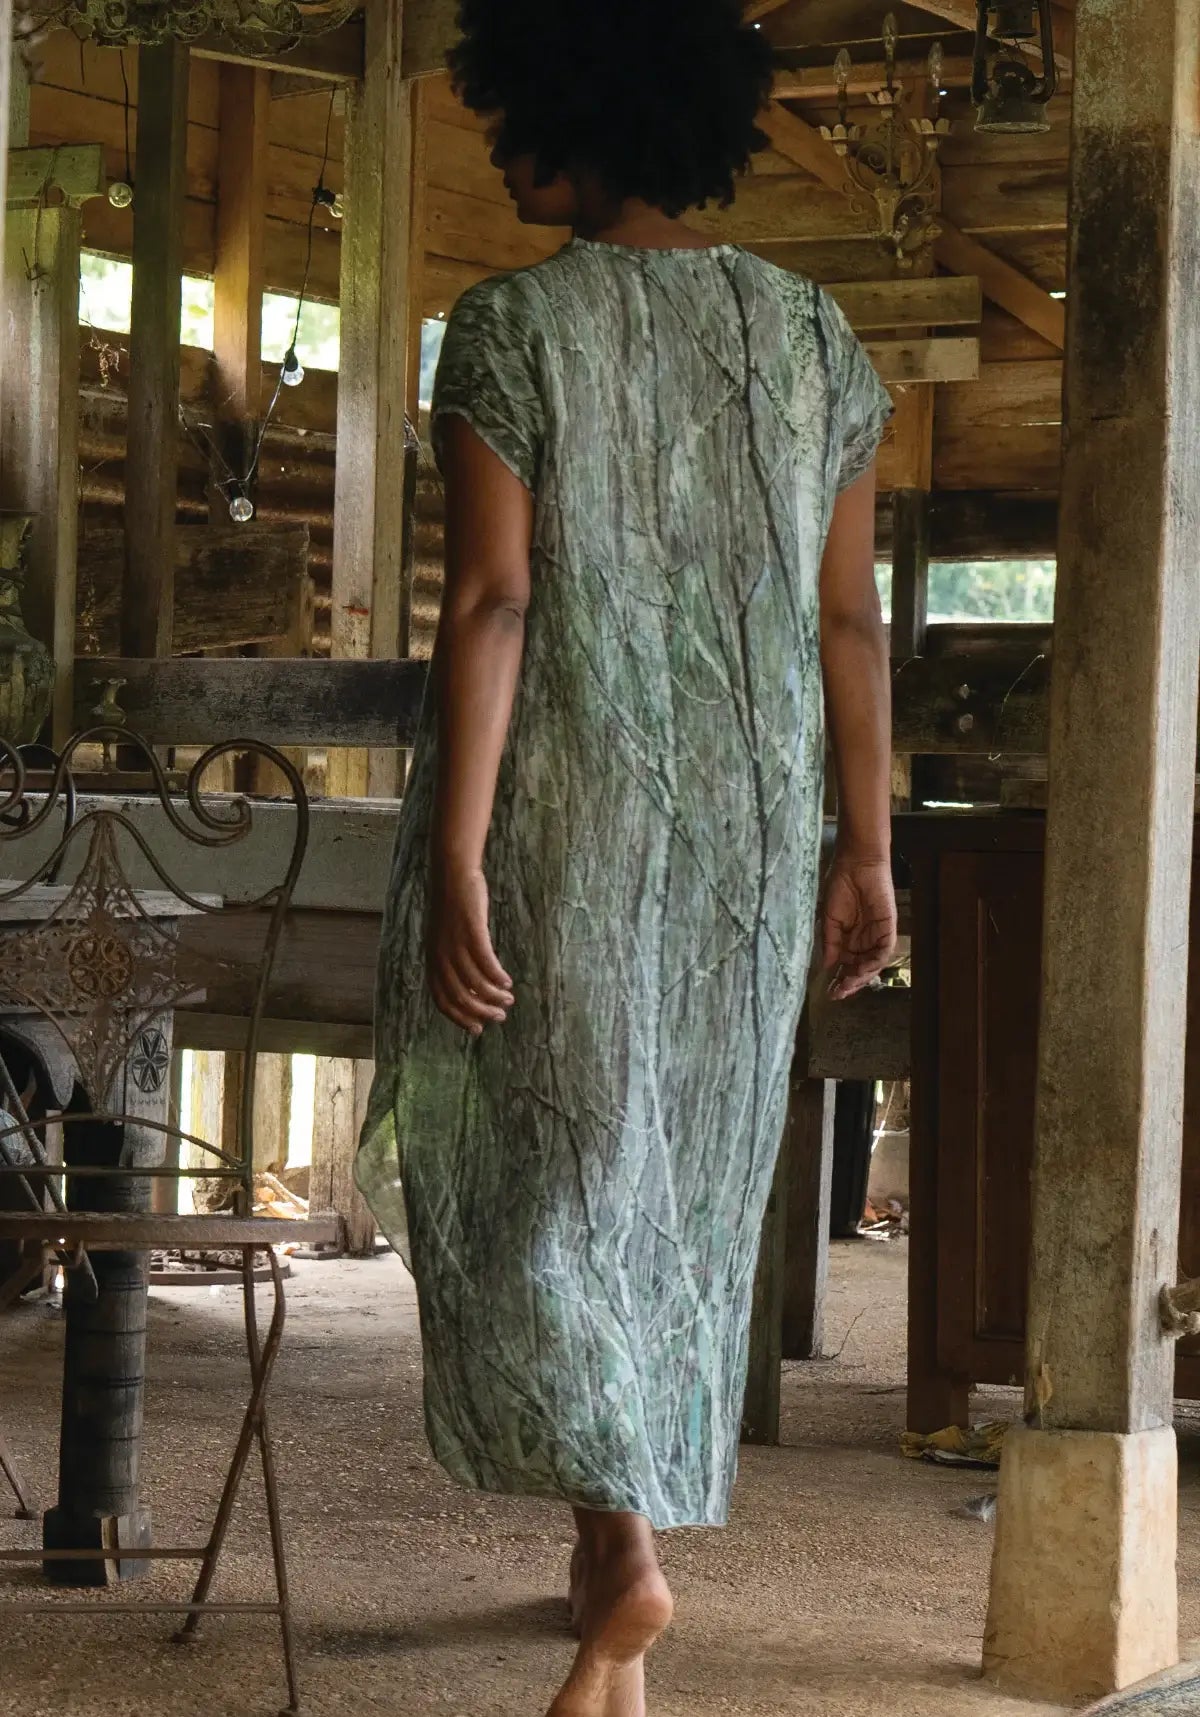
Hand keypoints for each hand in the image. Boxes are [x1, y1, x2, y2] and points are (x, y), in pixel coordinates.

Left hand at [427, 865, 514, 1035]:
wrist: (452, 876)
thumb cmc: (451, 909)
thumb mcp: (444, 940)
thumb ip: (450, 963)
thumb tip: (470, 989)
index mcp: (432, 960)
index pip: (442, 1000)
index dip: (460, 1018)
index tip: (477, 1029)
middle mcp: (441, 956)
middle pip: (460, 996)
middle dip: (481, 1011)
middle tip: (500, 1016)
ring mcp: (455, 944)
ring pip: (475, 982)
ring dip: (494, 995)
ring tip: (509, 999)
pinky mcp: (472, 931)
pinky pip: (486, 962)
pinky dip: (497, 977)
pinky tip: (508, 982)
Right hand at [821, 851, 896, 1000]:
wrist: (855, 863)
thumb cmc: (840, 885)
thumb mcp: (829, 918)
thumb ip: (830, 942)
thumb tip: (826, 966)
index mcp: (850, 938)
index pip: (847, 965)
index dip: (840, 980)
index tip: (830, 993)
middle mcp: (865, 939)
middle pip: (861, 968)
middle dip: (851, 983)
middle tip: (839, 993)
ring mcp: (877, 934)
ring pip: (873, 963)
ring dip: (862, 976)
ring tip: (848, 984)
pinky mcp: (888, 927)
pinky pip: (884, 950)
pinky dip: (874, 962)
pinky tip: (862, 970)